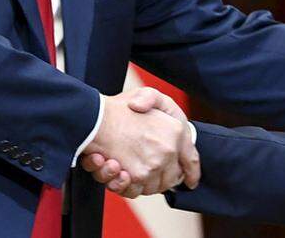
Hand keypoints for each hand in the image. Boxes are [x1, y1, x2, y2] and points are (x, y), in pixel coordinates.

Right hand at [82, 87, 198, 197]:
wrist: (93, 117)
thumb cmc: (119, 106)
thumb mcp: (146, 94)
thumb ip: (157, 102)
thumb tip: (153, 117)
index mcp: (177, 130)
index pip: (191, 160)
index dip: (191, 172)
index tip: (190, 180)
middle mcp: (169, 150)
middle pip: (170, 179)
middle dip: (158, 177)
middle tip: (141, 167)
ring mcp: (153, 165)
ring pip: (151, 187)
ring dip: (136, 181)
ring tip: (119, 166)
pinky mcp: (136, 176)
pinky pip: (133, 190)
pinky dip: (122, 184)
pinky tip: (113, 169)